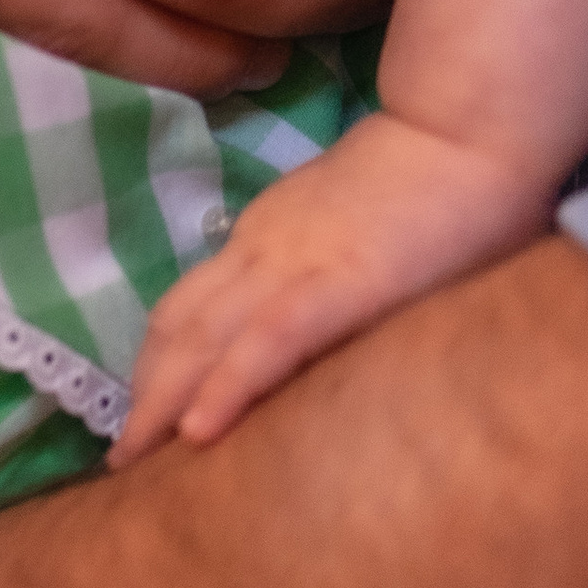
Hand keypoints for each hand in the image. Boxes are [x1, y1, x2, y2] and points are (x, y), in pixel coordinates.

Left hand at [111, 111, 556, 461]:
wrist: (467, 127)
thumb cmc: (436, 184)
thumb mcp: (358, 229)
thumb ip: (331, 270)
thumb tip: (324, 320)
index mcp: (267, 237)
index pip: (192, 303)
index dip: (161, 359)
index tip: (142, 410)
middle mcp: (262, 249)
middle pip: (180, 326)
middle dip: (145, 393)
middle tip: (120, 458)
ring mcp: (294, 262)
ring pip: (205, 336)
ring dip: (162, 402)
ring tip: (134, 461)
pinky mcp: (342, 282)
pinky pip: (269, 339)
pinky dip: (228, 384)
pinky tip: (198, 431)